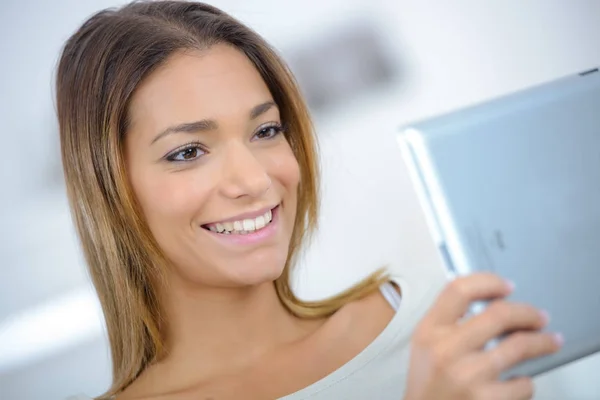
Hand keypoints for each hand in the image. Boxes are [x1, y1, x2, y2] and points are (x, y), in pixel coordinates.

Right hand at [404, 272, 562, 399]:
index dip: (488, 281)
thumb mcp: (426, 344)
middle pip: (498, 314)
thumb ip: (448, 319)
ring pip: (519, 346)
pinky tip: (521, 379)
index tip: (506, 286)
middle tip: (539, 316)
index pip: (459, 290)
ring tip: (550, 341)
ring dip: (542, 342)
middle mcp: (447, 349)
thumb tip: (485, 298)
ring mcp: (468, 375)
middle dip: (527, 313)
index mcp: (430, 330)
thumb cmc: (428, 384)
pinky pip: (523, 383)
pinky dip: (526, 381)